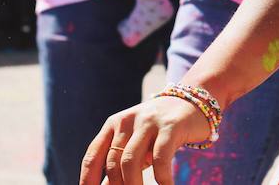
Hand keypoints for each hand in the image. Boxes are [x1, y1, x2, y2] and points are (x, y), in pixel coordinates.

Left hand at [80, 96, 210, 184]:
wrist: (191, 102)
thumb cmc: (159, 130)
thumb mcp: (136, 142)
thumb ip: (120, 161)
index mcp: (114, 124)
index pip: (93, 156)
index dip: (87, 179)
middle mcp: (127, 120)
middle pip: (113, 162)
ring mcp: (148, 121)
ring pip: (130, 161)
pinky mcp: (170, 126)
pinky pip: (160, 157)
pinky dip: (161, 178)